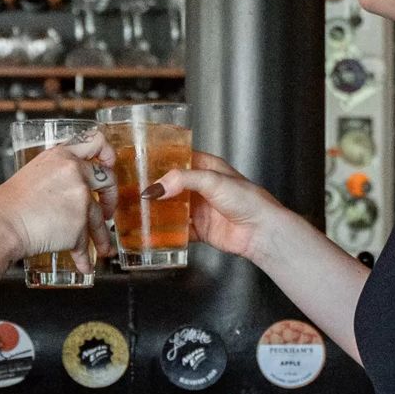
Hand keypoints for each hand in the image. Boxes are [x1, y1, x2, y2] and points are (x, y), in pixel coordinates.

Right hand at [0, 128, 117, 272]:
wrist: (2, 225)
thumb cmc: (10, 204)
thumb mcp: (34, 173)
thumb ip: (58, 174)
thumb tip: (72, 189)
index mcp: (62, 156)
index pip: (96, 142)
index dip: (108, 154)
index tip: (109, 166)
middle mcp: (75, 172)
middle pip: (107, 180)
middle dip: (110, 198)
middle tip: (106, 210)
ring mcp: (80, 198)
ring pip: (99, 219)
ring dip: (102, 236)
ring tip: (102, 248)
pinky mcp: (78, 225)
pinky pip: (86, 242)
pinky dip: (85, 256)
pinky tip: (85, 264)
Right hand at [143, 148, 285, 264]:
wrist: (260, 231)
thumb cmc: (247, 200)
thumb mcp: (212, 180)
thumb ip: (182, 180)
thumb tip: (157, 187)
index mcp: (207, 168)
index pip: (179, 160)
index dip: (161, 162)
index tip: (141, 165)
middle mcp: (202, 188)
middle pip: (172, 186)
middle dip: (155, 189)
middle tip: (134, 190)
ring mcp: (200, 209)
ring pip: (172, 209)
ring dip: (158, 211)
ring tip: (139, 211)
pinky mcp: (200, 230)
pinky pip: (178, 231)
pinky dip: (167, 233)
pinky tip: (155, 233)